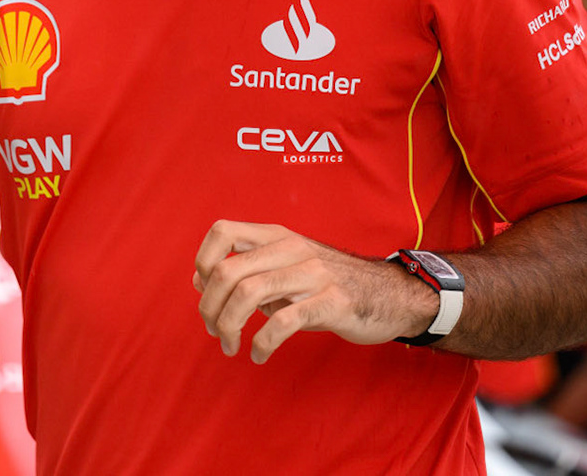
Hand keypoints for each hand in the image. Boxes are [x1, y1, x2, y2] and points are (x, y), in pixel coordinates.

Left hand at [192, 221, 433, 363]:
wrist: (387, 294)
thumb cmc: (327, 283)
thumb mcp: (286, 265)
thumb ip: (248, 269)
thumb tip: (199, 281)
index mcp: (276, 236)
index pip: (222, 231)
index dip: (202, 261)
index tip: (204, 291)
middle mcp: (291, 248)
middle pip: (228, 270)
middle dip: (210, 307)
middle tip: (213, 330)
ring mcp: (312, 274)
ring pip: (250, 293)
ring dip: (229, 325)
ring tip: (229, 345)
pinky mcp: (331, 302)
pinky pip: (283, 322)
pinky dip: (262, 343)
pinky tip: (259, 355)